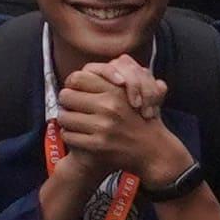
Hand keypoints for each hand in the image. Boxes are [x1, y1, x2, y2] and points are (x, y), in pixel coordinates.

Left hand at [56, 52, 195, 205]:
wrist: (154, 152)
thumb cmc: (142, 120)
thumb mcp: (136, 93)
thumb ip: (114, 79)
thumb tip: (91, 67)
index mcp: (116, 91)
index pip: (77, 78)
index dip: (72, 84)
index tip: (75, 91)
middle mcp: (109, 107)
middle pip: (66, 96)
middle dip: (67, 102)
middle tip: (71, 107)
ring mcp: (103, 127)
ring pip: (64, 117)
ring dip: (66, 120)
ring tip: (73, 122)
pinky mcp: (97, 145)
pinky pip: (68, 135)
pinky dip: (69, 136)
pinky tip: (77, 135)